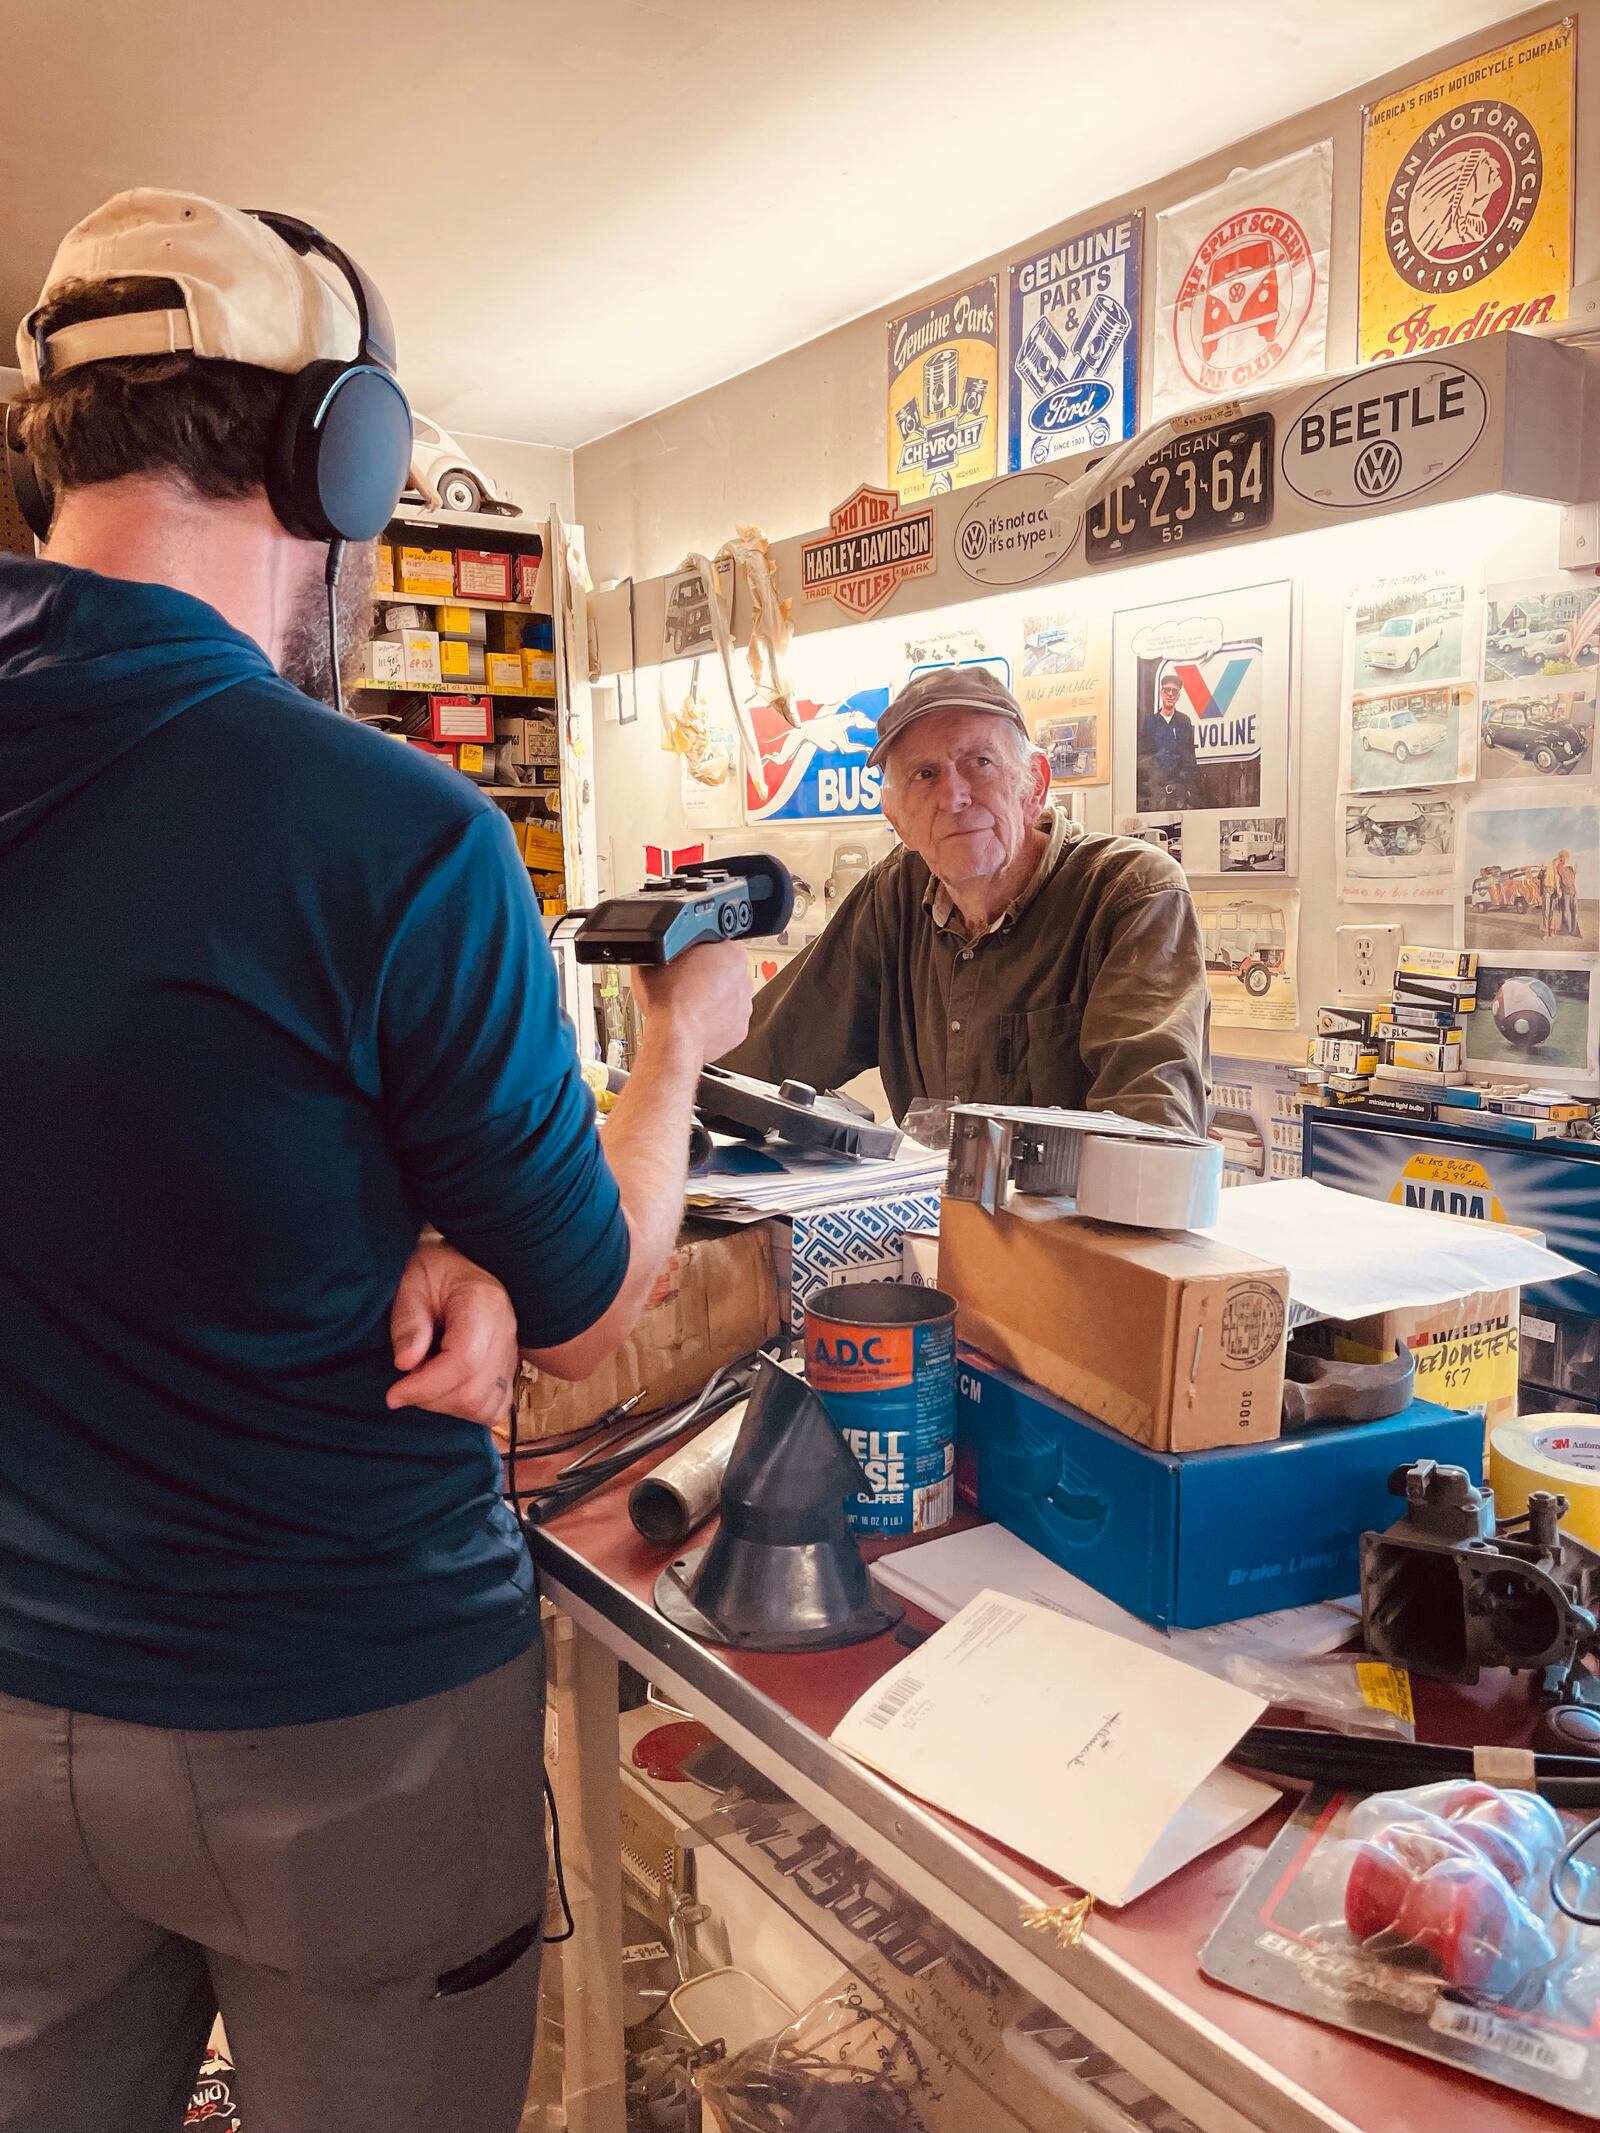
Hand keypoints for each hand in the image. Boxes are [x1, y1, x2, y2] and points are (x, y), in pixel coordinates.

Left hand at [388, 1239, 519, 1427]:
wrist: (466, 1262)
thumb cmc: (436, 1268)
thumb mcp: (412, 1282)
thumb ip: (408, 1321)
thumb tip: (406, 1364)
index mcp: (483, 1304)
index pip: (464, 1361)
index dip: (426, 1386)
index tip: (394, 1393)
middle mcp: (506, 1332)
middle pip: (474, 1391)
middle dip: (431, 1398)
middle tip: (408, 1378)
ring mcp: (512, 1353)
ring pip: (485, 1407)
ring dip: (447, 1406)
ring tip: (427, 1379)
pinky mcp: (509, 1369)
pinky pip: (495, 1408)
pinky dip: (467, 1410)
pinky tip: (446, 1389)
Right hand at [631, 941, 752, 1061]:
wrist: (673, 1037)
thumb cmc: (669, 999)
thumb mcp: (659, 955)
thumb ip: (672, 946)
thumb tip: (669, 945)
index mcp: (731, 953)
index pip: (719, 942)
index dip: (700, 950)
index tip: (689, 958)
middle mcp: (743, 979)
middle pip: (725, 970)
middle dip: (708, 974)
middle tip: (686, 981)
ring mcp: (743, 1006)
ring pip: (727, 996)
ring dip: (712, 998)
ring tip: (689, 1003)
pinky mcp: (739, 1030)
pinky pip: (726, 1020)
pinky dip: (714, 1020)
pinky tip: (696, 1019)